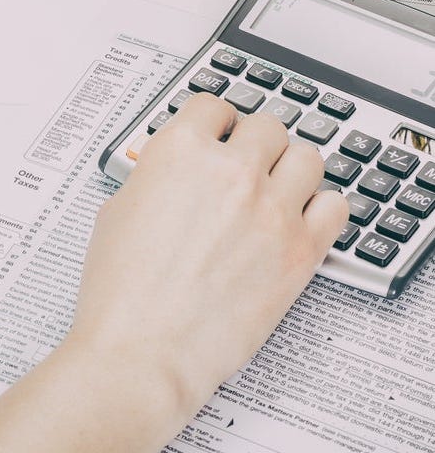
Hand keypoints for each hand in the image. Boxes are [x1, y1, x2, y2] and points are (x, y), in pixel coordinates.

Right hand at [69, 93, 347, 414]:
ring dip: (290, 168)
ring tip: (276, 187)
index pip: (212, 104)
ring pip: (307, 157)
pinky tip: (299, 219)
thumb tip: (173, 177)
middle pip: (267, 126)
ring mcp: (271, 209)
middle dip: (254, 142)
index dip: (213, 120)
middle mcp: (231, 171)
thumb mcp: (118, 211)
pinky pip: (335, 206)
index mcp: (179, 152)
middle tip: (246, 162)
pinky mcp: (300, 249)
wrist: (144, 347)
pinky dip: (321, 207)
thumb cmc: (122, 289)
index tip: (216, 131)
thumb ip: (156, 179)